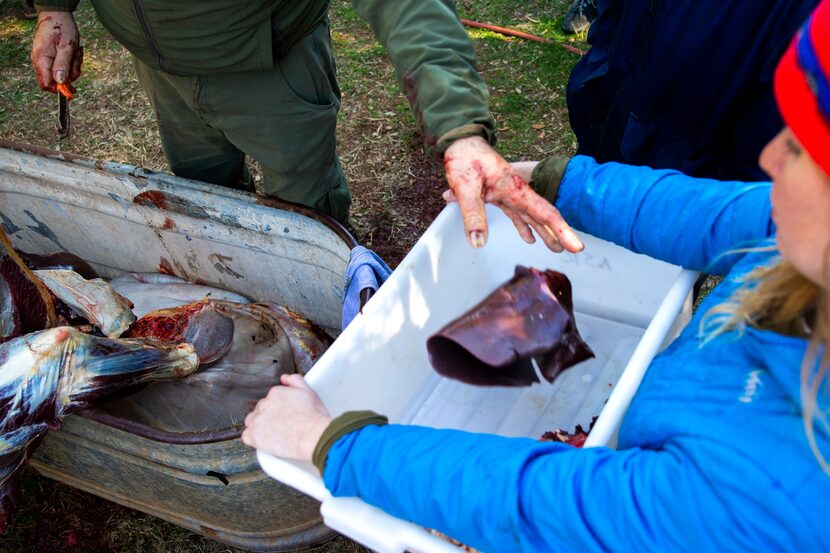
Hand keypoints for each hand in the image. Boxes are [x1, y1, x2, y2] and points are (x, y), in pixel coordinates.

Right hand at [32, 10, 82, 92]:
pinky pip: (64, 66)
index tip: (72, 87)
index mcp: (42, 60)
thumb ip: (63, 65)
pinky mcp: (53, 57)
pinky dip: (72, 61)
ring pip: (63, 73)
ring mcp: (47, 59)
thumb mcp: (66, 47)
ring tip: (76, 52)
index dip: (59, 88)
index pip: (46, 84)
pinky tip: (75, 52)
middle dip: (70, 74)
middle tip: (76, 61)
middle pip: (57, 80)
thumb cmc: (62, 28)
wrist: (58, 15)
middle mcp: (41, 61)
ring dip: (73, 66)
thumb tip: (60, 82)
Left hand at [241, 374, 331, 460]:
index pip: (271, 399)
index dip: (279, 408)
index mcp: (275, 393)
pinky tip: (266, 441)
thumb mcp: (309, 391)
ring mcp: (257, 420)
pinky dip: (254, 438)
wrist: (312, 435)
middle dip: (269, 416)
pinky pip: (246, 436)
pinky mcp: (253, 436)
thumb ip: (295, 380)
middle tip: (282, 424)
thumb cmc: (314, 416)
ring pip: (252, 421)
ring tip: (274, 433)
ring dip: (260, 425)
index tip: (286, 415)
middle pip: (261, 409)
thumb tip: (284, 378)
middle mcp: (264, 404)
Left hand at [443, 136, 582, 252]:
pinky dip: (522, 225)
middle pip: (542, 215)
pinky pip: (516, 213)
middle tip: (574, 250)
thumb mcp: (467, 188)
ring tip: (556, 248)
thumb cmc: (465, 159)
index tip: (576, 246)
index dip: (562, 230)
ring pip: (531, 216)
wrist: (460, 142)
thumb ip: (473, 215)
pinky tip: (528, 238)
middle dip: (558, 233)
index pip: (544, 212)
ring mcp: (510, 193)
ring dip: (543, 231)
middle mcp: (517, 192)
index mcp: (515, 189)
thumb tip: (479, 243)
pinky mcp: (500, 195)